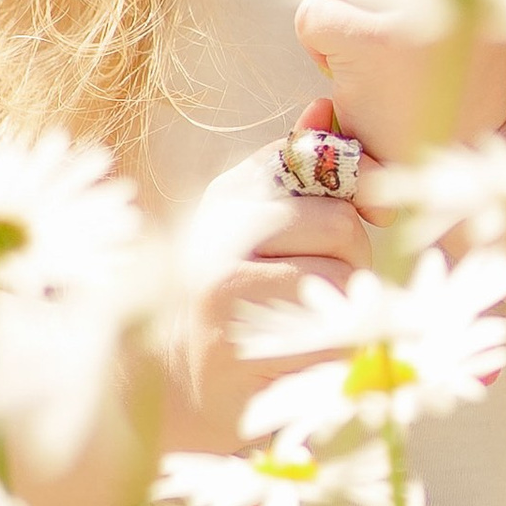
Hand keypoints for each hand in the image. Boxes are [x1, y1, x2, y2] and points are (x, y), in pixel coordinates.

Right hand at [179, 109, 370, 429]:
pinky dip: (331, 359)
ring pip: (343, 285)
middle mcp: (218, 239)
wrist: (153, 397)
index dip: (348, 203)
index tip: (343, 231)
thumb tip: (325, 108)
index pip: (321, 171)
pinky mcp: (243, 355)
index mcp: (224, 201)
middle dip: (351, 262)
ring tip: (303, 328)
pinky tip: (295, 364)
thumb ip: (289, 172)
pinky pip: (331, 343)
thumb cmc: (214, 305)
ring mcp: (227, 298)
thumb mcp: (239, 226)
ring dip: (344, 313)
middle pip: (342, 227)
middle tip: (321, 291)